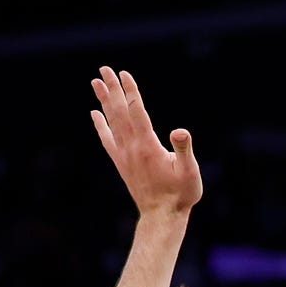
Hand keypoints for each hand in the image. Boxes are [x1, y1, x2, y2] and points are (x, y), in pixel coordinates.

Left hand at [91, 67, 201, 216]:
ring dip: (104, 101)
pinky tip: (95, 114)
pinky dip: (100, 125)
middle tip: (104, 70)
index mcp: (148, 146)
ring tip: (96, 83)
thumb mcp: (190, 172)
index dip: (131, 91)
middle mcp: (132, 147)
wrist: (162, 216)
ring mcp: (124, 155)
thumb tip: (180, 132)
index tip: (124, 73)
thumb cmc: (181, 194)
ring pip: (111, 122)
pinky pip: (107, 139)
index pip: (137, 111)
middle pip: (119, 112)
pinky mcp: (121, 163)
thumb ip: (184, 150)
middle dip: (112, 90)